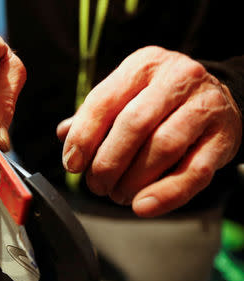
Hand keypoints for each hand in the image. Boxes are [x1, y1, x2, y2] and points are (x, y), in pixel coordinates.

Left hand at [57, 46, 241, 216]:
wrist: (218, 96)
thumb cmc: (160, 98)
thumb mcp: (128, 93)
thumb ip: (97, 113)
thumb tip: (64, 134)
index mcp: (143, 65)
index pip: (104, 100)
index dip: (83, 136)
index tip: (72, 164)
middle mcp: (177, 78)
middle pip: (134, 124)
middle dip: (108, 161)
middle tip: (96, 185)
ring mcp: (205, 105)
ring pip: (163, 146)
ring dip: (133, 179)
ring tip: (118, 194)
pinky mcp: (225, 137)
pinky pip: (194, 172)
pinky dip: (165, 194)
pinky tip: (143, 206)